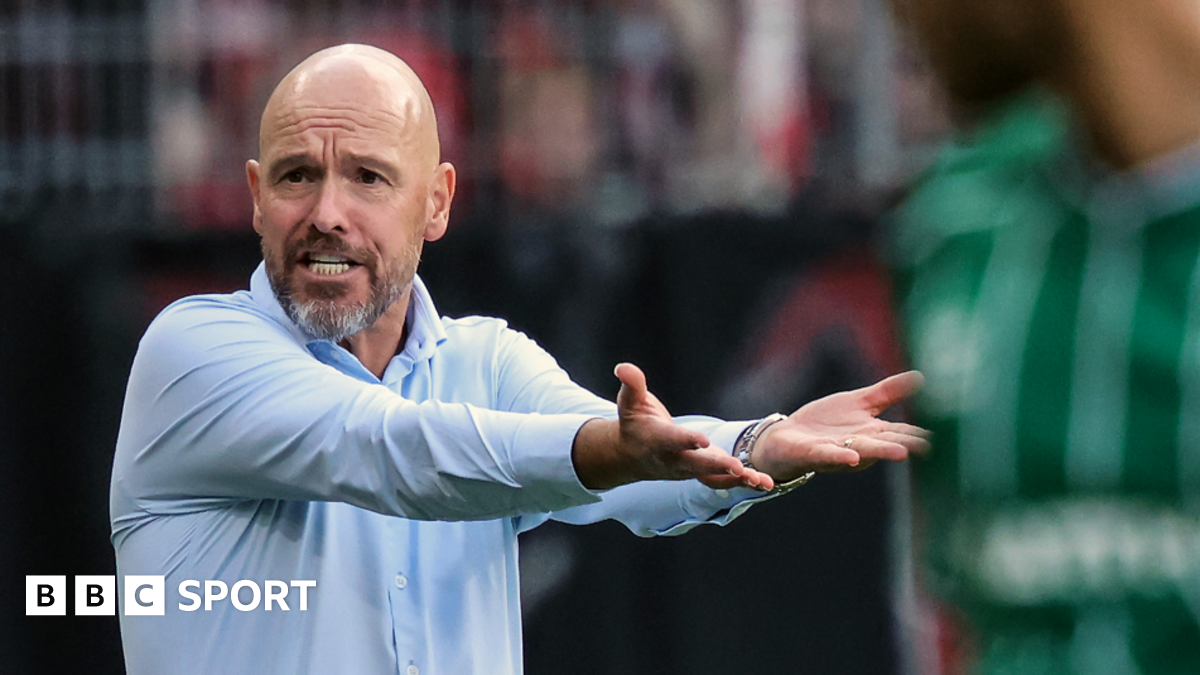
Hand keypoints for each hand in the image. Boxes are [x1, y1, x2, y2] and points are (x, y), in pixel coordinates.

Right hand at [572, 363, 771, 490]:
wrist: (632, 456)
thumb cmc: (635, 422)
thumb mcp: (630, 402)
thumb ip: (632, 385)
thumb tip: (623, 367)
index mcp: (656, 440)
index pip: (672, 440)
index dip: (687, 440)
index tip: (703, 439)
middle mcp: (673, 459)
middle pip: (696, 463)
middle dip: (717, 465)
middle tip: (738, 467)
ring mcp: (688, 470)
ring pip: (713, 477)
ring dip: (737, 479)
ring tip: (761, 480)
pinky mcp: (700, 474)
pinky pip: (722, 481)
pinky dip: (742, 483)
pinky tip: (765, 482)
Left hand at [750, 371, 930, 482]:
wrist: (787, 437)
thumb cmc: (825, 423)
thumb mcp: (859, 402)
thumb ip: (888, 392)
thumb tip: (921, 377)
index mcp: (872, 433)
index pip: (901, 432)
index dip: (919, 432)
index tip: (945, 435)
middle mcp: (860, 445)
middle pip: (886, 443)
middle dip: (906, 445)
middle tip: (930, 446)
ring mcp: (839, 451)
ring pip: (863, 452)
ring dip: (881, 453)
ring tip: (902, 453)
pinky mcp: (815, 453)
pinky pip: (830, 455)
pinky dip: (841, 456)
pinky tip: (851, 456)